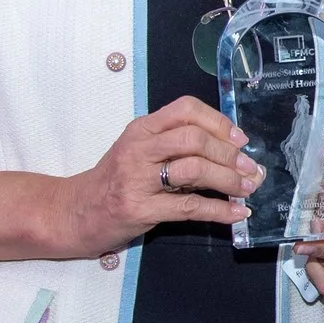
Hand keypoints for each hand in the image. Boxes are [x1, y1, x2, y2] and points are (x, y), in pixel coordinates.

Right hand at [52, 96, 260, 253]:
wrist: (74, 212)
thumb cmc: (115, 180)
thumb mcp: (139, 150)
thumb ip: (175, 143)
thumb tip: (230, 148)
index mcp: (142, 128)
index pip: (185, 109)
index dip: (219, 122)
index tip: (240, 139)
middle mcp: (139, 149)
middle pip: (194, 139)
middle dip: (229, 154)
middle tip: (249, 168)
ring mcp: (137, 179)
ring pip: (194, 170)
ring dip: (228, 180)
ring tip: (246, 189)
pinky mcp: (140, 209)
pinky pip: (188, 207)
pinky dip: (219, 210)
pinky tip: (236, 213)